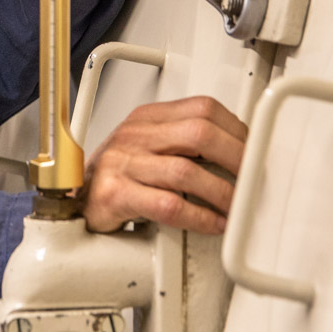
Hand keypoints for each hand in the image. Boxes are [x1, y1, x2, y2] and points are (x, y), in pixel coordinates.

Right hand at [79, 96, 245, 234]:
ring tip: (235, 207)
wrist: (78, 202)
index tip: (255, 151)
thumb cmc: (120, 177)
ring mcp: (123, 163)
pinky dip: (199, 216)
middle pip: (198, 133)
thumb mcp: (151, 147)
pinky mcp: (116, 195)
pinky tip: (213, 222)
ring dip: (221, 193)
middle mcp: (135, 135)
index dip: (236, 130)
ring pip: (186, 171)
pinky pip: (168, 205)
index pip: (202, 108)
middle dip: (236, 158)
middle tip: (252, 179)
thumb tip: (240, 151)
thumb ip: (186, 143)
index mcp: (148, 118)